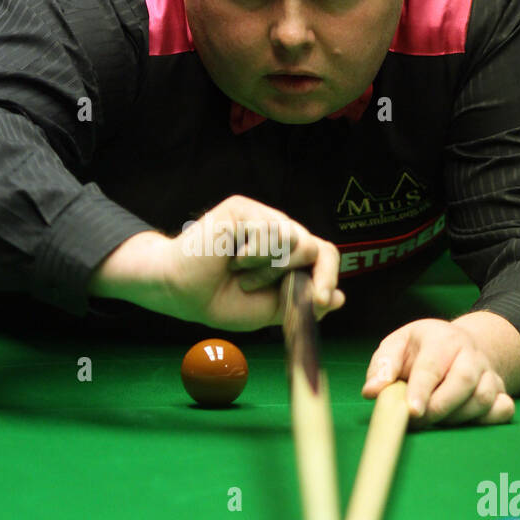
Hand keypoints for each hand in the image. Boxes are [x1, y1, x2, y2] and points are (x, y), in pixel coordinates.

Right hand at [90, 195, 344, 330]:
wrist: (181, 292)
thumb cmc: (220, 299)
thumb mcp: (269, 310)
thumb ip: (301, 303)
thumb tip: (337, 299)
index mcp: (288, 255)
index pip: (324, 256)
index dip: (329, 277)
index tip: (322, 301)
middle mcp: (279, 231)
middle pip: (313, 247)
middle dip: (289, 276)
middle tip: (252, 286)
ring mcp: (262, 217)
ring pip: (293, 239)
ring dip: (265, 269)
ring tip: (238, 271)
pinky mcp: (243, 209)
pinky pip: (268, 231)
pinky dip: (251, 255)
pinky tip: (230, 257)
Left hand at [361, 317, 515, 426]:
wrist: (459, 344)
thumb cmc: (421, 349)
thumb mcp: (397, 346)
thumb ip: (383, 367)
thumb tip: (372, 392)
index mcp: (442, 339)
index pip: (432, 366)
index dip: (422, 390)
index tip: (412, 411)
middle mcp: (470, 353)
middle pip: (464, 381)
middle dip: (440, 407)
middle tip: (419, 420)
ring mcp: (488, 372)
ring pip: (483, 398)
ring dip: (458, 417)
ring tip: (437, 419)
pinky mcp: (501, 390)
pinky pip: (503, 409)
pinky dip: (489, 419)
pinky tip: (469, 420)